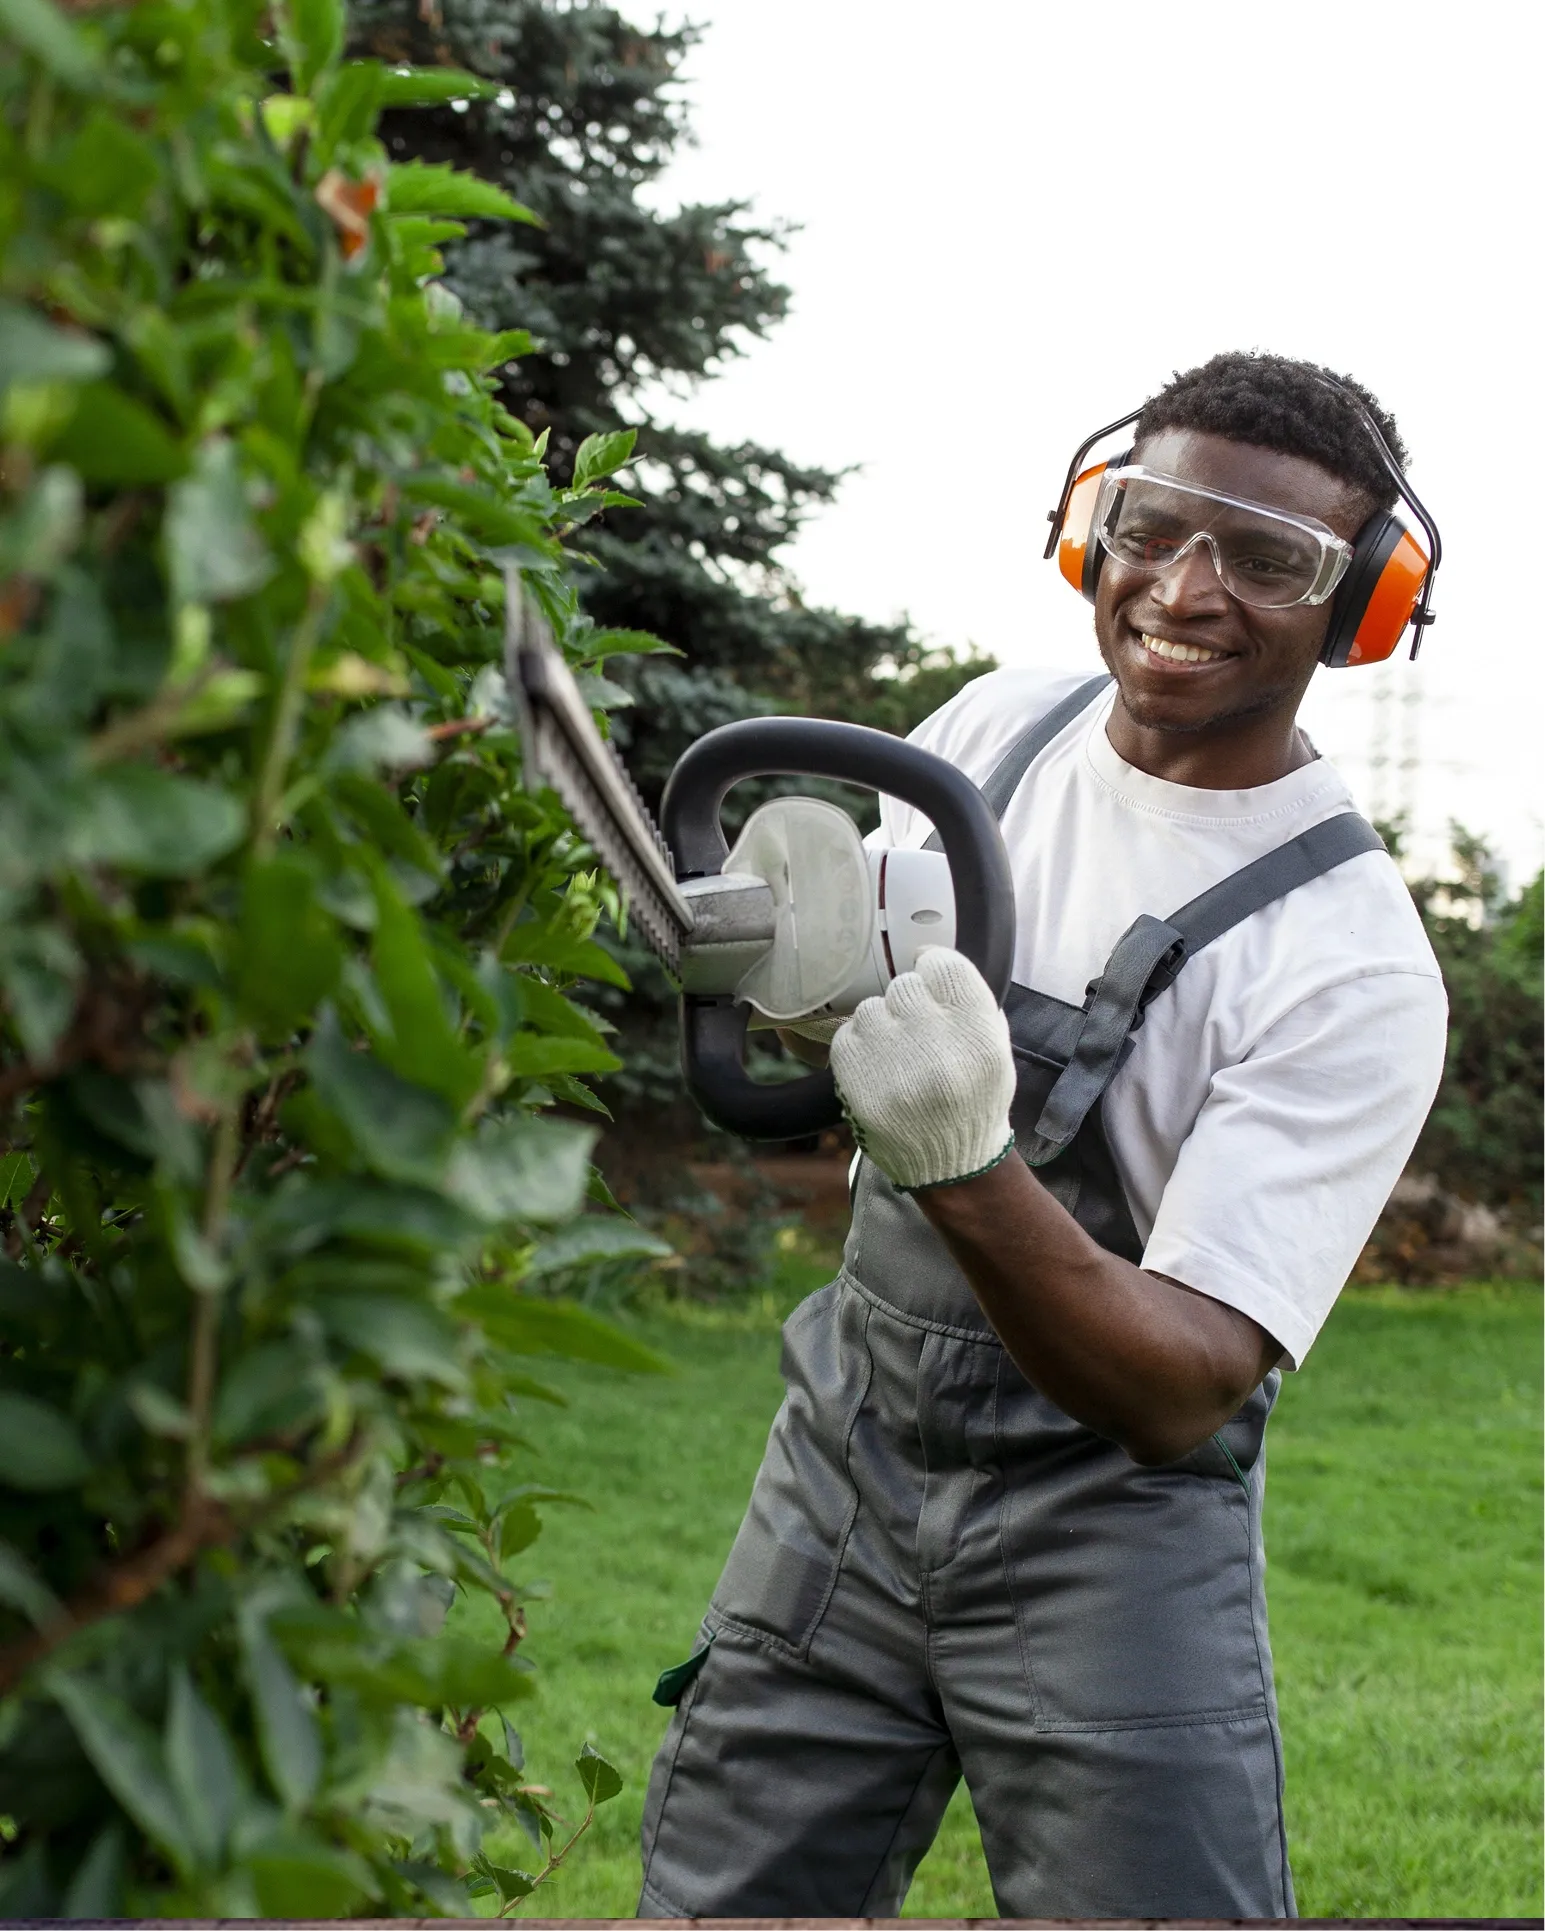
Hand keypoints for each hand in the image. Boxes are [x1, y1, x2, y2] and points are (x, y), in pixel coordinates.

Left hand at [830, 947, 1014, 1191]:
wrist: (949, 1164)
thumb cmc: (974, 1102)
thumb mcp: (995, 1050)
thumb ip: (969, 1004)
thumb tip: (930, 960)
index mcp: (976, 1034)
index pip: (943, 965)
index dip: (933, 965)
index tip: (929, 973)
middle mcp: (935, 1045)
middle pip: (904, 985)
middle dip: (909, 1002)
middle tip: (915, 1028)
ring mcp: (891, 1063)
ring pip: (871, 1008)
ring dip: (882, 1024)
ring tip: (896, 1053)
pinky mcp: (857, 1081)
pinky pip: (847, 1035)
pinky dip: (860, 1046)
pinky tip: (878, 1066)